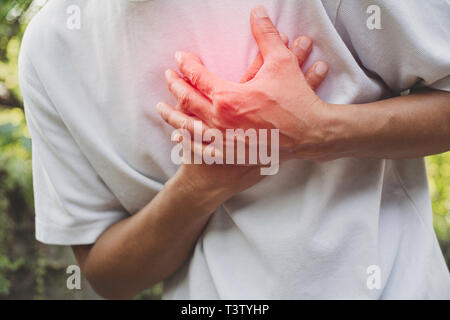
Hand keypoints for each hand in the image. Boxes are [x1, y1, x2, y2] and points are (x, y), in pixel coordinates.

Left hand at [160, 5, 334, 161]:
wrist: (310, 134)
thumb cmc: (296, 101)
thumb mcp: (282, 63)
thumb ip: (266, 36)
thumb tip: (257, 12)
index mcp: (228, 97)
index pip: (198, 77)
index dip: (187, 64)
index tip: (180, 58)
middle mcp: (220, 120)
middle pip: (188, 100)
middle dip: (175, 87)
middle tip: (167, 77)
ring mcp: (224, 140)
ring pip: (189, 128)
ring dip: (173, 117)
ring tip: (162, 110)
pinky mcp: (231, 154)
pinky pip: (202, 149)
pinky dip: (188, 142)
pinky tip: (180, 139)